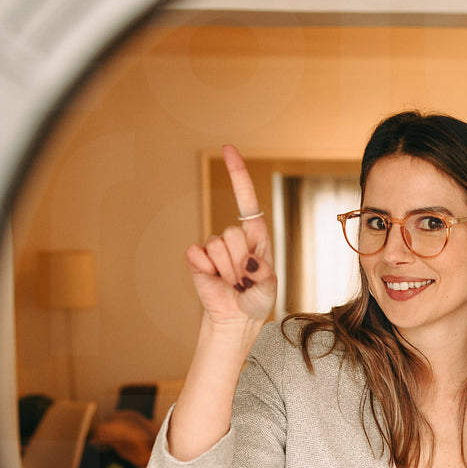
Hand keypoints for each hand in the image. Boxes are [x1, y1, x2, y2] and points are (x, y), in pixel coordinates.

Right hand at [185, 145, 278, 326]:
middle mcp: (234, 236)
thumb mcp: (269, 286)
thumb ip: (265, 273)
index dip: (237, 173)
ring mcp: (214, 247)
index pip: (246, 198)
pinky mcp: (197, 258)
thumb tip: (249, 263)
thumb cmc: (256, 299)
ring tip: (233, 284)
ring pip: (218, 246)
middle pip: (233, 233)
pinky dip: (208, 271)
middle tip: (244, 280)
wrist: (236, 318)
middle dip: (241, 261)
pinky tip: (215, 281)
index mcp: (255, 235)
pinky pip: (197, 255)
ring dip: (228, 271)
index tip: (227, 148)